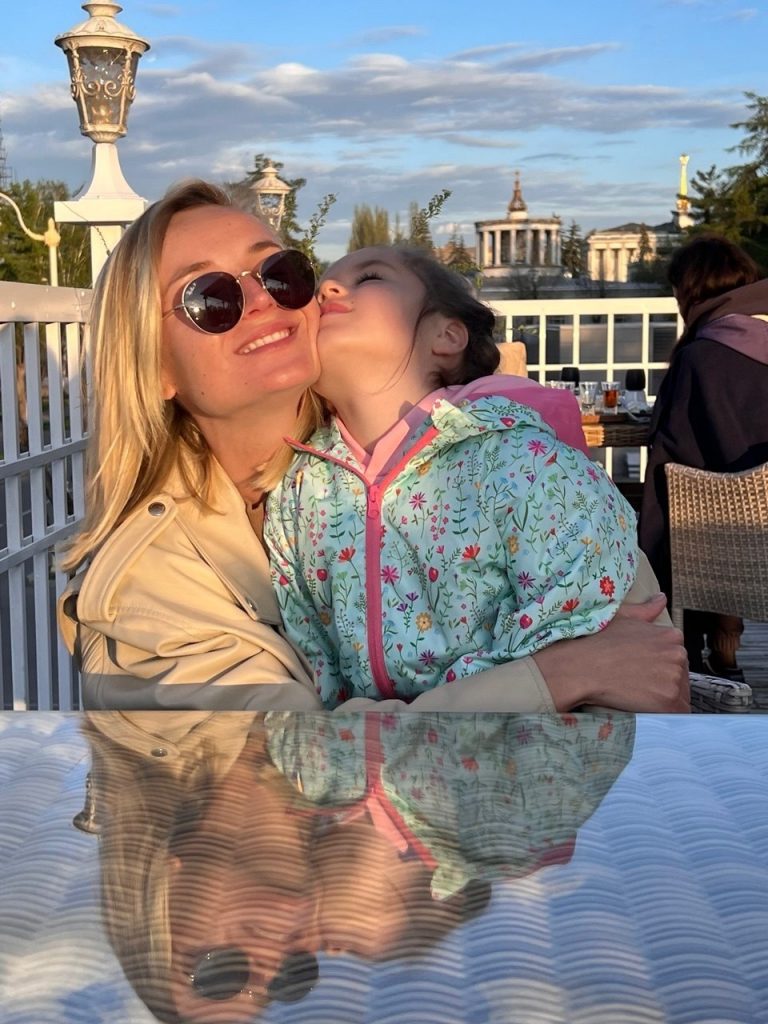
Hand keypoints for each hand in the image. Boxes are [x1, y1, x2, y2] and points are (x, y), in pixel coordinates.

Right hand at [534, 594, 689, 712]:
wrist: (582, 668)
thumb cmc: (598, 642)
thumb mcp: (623, 618)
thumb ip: (646, 610)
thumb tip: (661, 599)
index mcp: (670, 635)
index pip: (676, 656)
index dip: (660, 666)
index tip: (644, 671)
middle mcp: (678, 655)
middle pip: (680, 675)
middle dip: (664, 682)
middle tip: (639, 684)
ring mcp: (675, 678)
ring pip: (680, 695)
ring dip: (664, 698)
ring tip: (640, 696)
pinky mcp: (669, 700)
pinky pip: (679, 713)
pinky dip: (667, 714)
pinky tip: (648, 709)